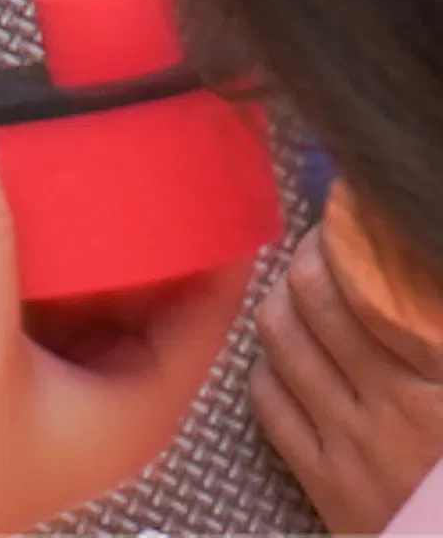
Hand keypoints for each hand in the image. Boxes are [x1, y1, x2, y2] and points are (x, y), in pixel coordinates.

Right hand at [0, 119, 248, 532]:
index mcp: (135, 397)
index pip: (205, 296)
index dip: (210, 224)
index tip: (201, 142)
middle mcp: (92, 368)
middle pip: (128, 262)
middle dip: (115, 194)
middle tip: (106, 102)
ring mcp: (26, 342)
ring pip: (54, 251)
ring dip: (40, 194)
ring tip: (37, 110)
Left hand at [256, 221, 442, 532]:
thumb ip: (436, 326)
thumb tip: (415, 272)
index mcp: (441, 388)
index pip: (373, 286)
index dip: (349, 234)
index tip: (349, 210)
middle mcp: (391, 411)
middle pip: (313, 296)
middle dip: (310, 256)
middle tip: (322, 243)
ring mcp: (350, 447)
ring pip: (280, 337)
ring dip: (282, 299)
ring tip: (299, 288)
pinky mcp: (324, 484)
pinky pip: (267, 399)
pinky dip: (269, 364)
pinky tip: (289, 355)